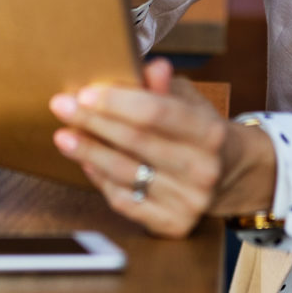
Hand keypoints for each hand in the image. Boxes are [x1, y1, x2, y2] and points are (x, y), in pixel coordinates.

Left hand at [49, 58, 275, 238]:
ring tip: (64, 136)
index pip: (156, 113)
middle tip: (61, 106)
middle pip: (135, 142)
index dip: (117, 102)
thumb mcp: (190, 101)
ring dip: (89, 152)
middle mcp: (203, 170)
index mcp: (210, 133)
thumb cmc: (199, 130)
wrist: (230, 173)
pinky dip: (102, 180)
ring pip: (126, 173)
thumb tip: (152, 67)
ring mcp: (189, 201)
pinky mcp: (174, 225)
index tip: (84, 93)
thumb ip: (166, 87)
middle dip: (92, 122)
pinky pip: (126, 201)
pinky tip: (88, 162)